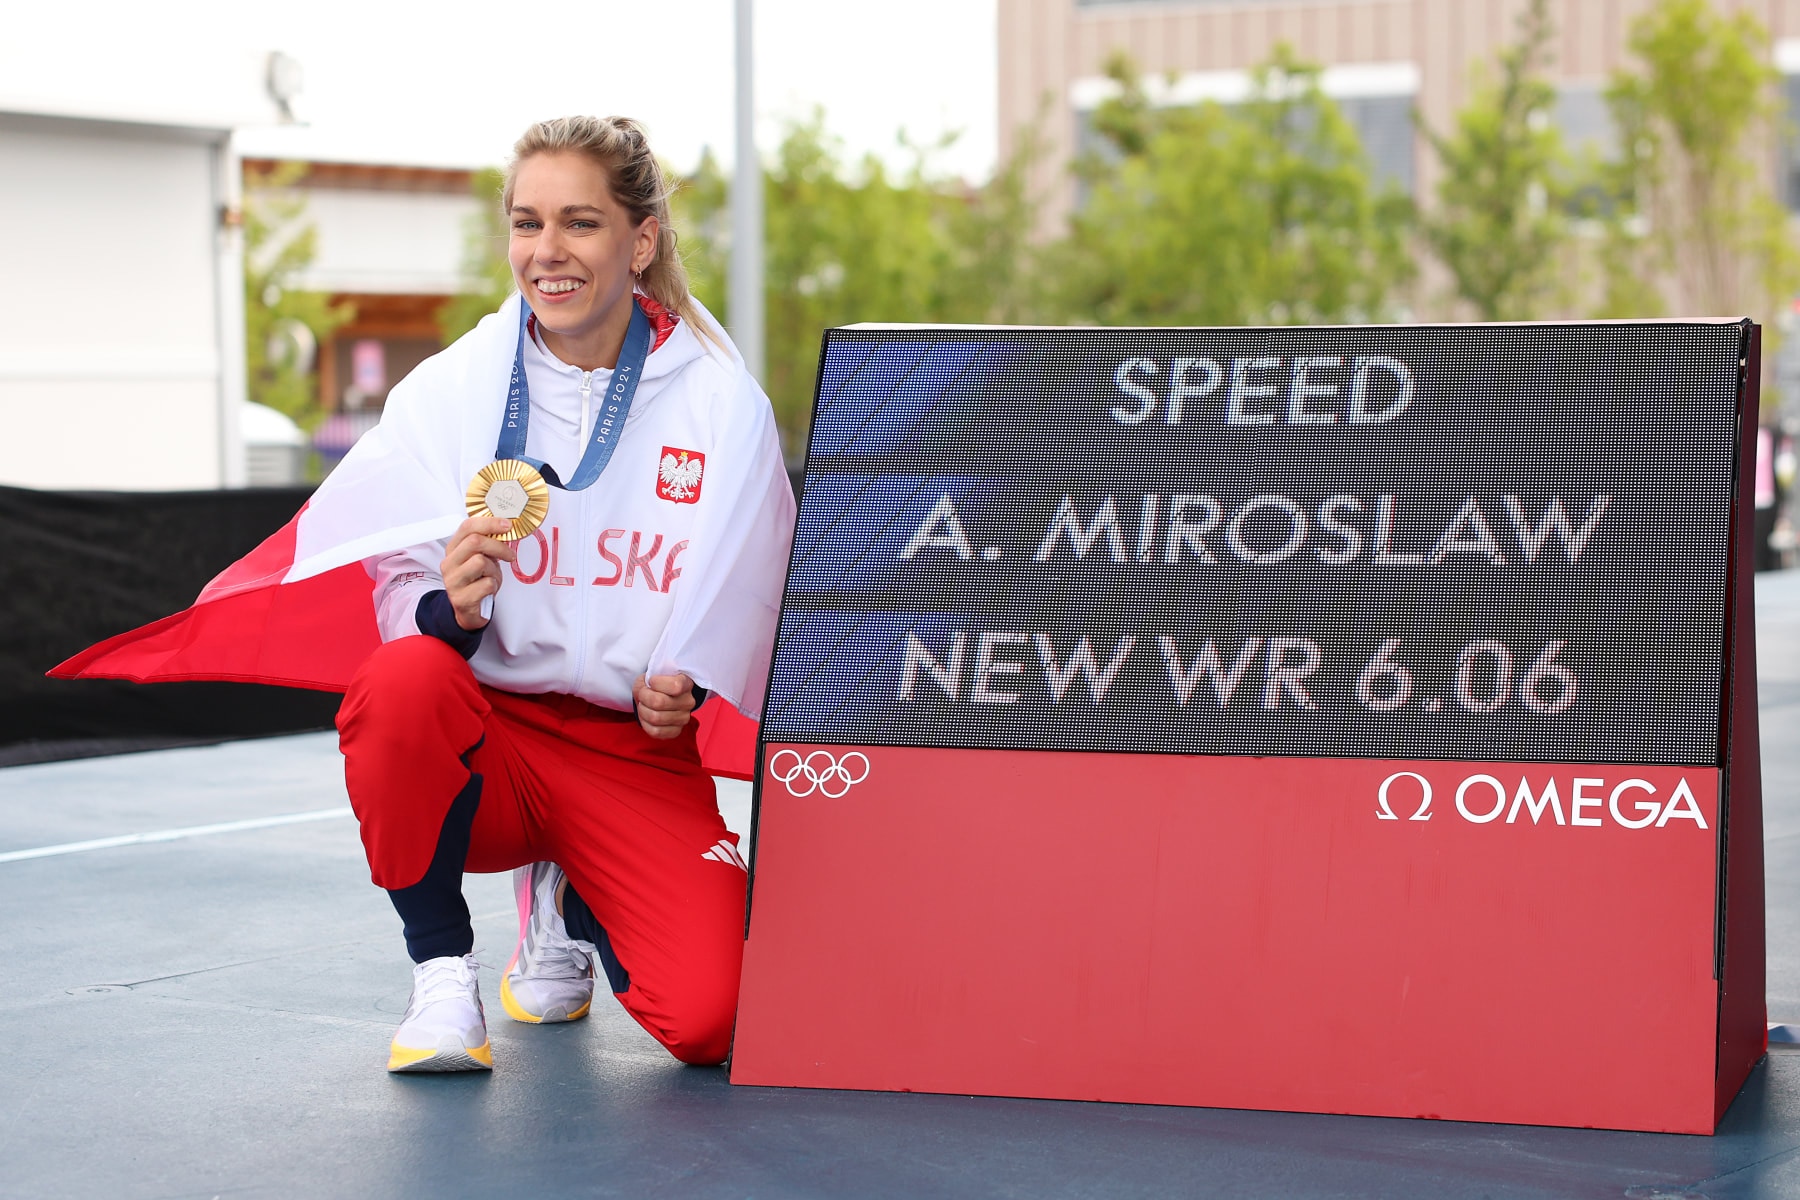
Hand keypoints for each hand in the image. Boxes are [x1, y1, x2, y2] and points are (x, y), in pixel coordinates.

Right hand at [440, 516, 516, 630]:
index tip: (507, 525)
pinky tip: (488, 589)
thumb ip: (487, 544)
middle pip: (475, 542)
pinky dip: (494, 585)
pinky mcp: (461, 598)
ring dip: (494, 570)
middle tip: (509, 555)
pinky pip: (487, 584)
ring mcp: (453, 580)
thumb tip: (505, 529)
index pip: (467, 527)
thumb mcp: (481, 558)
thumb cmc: (476, 581)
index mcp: (453, 549)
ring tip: (492, 576)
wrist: (467, 610)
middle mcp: (449, 562)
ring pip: (481, 562)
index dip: (489, 523)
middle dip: (498, 546)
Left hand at [634, 673, 696, 738]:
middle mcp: (688, 702)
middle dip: (644, 697)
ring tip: (644, 706)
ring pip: (655, 718)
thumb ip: (648, 680)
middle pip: (659, 702)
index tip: (651, 682)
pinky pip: (655, 731)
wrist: (658, 698)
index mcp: (686, 683)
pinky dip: (645, 723)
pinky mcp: (676, 731)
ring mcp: (684, 718)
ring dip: (643, 710)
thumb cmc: (655, 686)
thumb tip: (646, 689)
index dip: (657, 683)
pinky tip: (646, 716)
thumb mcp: (650, 676)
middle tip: (643, 694)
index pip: (675, 686)